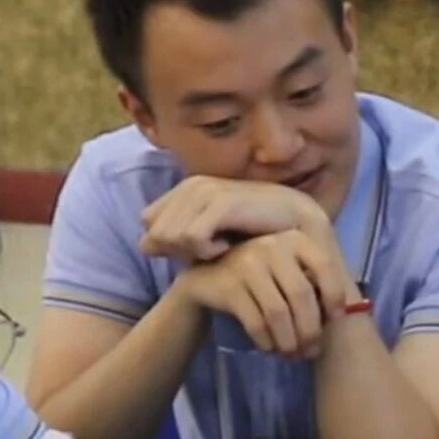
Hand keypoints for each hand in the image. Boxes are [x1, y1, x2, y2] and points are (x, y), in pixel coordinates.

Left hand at [141, 177, 326, 261]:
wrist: (295, 221)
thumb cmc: (255, 230)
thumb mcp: (211, 235)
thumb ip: (176, 239)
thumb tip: (143, 246)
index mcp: (186, 190)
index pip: (148, 224)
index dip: (167, 244)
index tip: (197, 248)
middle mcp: (191, 186)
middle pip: (155, 234)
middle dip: (178, 250)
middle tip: (210, 251)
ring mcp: (206, 191)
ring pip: (170, 237)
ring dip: (193, 252)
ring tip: (221, 247)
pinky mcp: (220, 203)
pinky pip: (191, 238)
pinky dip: (206, 251)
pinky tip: (226, 247)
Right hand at [175, 230, 350, 357]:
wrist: (206, 282)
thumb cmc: (259, 280)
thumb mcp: (287, 272)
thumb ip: (313, 282)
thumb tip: (346, 313)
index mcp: (293, 239)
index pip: (324, 265)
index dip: (335, 295)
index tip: (336, 319)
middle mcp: (271, 245)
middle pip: (301, 295)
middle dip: (310, 330)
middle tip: (311, 351)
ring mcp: (247, 263)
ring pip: (278, 313)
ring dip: (288, 341)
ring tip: (291, 354)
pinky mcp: (228, 285)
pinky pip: (255, 321)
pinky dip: (266, 341)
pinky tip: (269, 348)